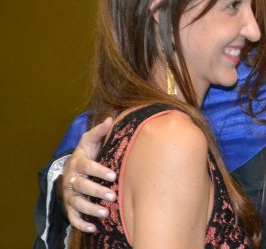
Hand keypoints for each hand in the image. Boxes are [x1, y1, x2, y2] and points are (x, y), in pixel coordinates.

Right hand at [61, 117, 115, 231]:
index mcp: (78, 163)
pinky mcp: (70, 207)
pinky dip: (82, 224)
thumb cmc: (86, 154)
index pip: (87, 167)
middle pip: (81, 187)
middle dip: (96, 191)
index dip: (98, 171)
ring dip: (90, 209)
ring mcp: (70, 195)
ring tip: (105, 213)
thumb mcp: (90, 141)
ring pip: (77, 204)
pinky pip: (73, 218)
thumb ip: (99, 132)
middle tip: (112, 196)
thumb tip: (111, 119)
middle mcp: (72, 180)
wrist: (72, 169)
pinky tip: (94, 228)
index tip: (113, 175)